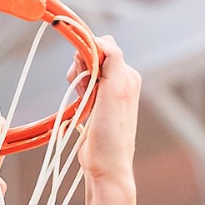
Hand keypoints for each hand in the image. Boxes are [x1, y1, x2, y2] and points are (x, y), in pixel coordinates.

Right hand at [71, 35, 138, 185]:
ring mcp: (108, 91)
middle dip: (82, 65)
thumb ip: (111, 62)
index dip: (89, 50)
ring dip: (78, 77)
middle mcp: (120, 80)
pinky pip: (82, 82)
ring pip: (86, 68)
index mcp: (128, 76)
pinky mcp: (96, 101)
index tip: (81, 66)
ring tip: (81, 96)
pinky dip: (76, 87)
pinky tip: (79, 101)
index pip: (105, 46)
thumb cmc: (112, 135)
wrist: (105, 164)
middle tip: (81, 86)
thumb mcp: (115, 92)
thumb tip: (101, 39)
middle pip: (93, 55)